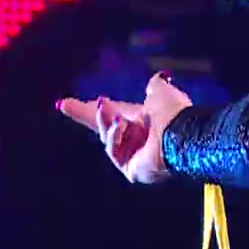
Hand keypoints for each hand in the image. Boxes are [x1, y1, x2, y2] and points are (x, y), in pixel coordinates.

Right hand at [56, 73, 191, 183]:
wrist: (182, 134)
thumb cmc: (175, 113)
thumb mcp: (162, 92)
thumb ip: (154, 86)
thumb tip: (156, 79)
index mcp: (142, 120)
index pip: (113, 113)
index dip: (93, 108)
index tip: (65, 102)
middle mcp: (136, 138)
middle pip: (104, 127)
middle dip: (90, 115)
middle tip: (70, 104)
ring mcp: (132, 155)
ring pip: (106, 136)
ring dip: (107, 121)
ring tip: (110, 110)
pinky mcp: (130, 169)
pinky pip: (113, 150)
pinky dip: (115, 136)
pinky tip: (122, 126)